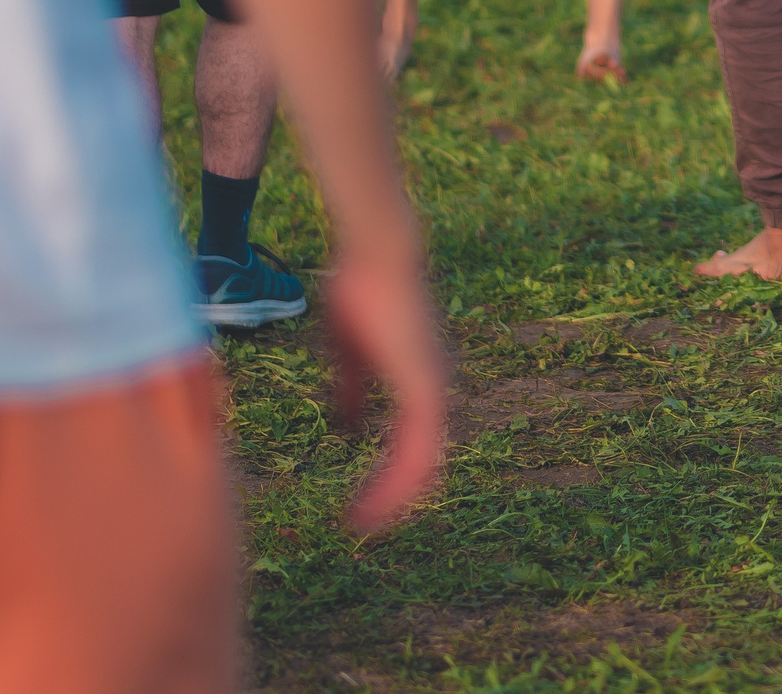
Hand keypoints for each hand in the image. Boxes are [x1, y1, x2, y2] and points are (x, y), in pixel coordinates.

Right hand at [320, 247, 447, 533]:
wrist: (377, 255)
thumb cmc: (362, 291)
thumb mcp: (350, 352)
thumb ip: (353, 390)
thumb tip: (348, 428)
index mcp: (416, 383)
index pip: (412, 444)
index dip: (391, 476)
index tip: (361, 503)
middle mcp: (433, 391)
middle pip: (423, 463)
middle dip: (395, 498)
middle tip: (364, 526)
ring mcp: (433, 391)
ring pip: (423, 466)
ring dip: (393, 499)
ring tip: (361, 525)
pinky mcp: (425, 389)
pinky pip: (418, 452)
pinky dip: (395, 483)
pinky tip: (369, 504)